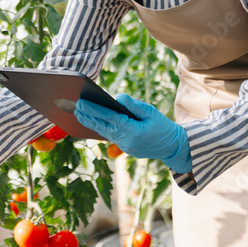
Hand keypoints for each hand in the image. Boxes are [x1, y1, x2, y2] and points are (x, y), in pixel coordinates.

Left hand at [74, 94, 191, 172]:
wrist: (173, 147)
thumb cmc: (163, 127)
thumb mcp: (151, 112)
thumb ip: (133, 105)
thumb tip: (117, 97)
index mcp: (133, 131)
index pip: (109, 118)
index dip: (94, 110)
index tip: (81, 102)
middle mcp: (126, 140)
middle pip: (101, 126)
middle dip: (87, 116)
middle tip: (74, 106)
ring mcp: (124, 146)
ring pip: (103, 132)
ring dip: (90, 122)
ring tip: (78, 112)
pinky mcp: (125, 148)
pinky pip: (109, 136)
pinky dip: (99, 128)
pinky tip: (92, 121)